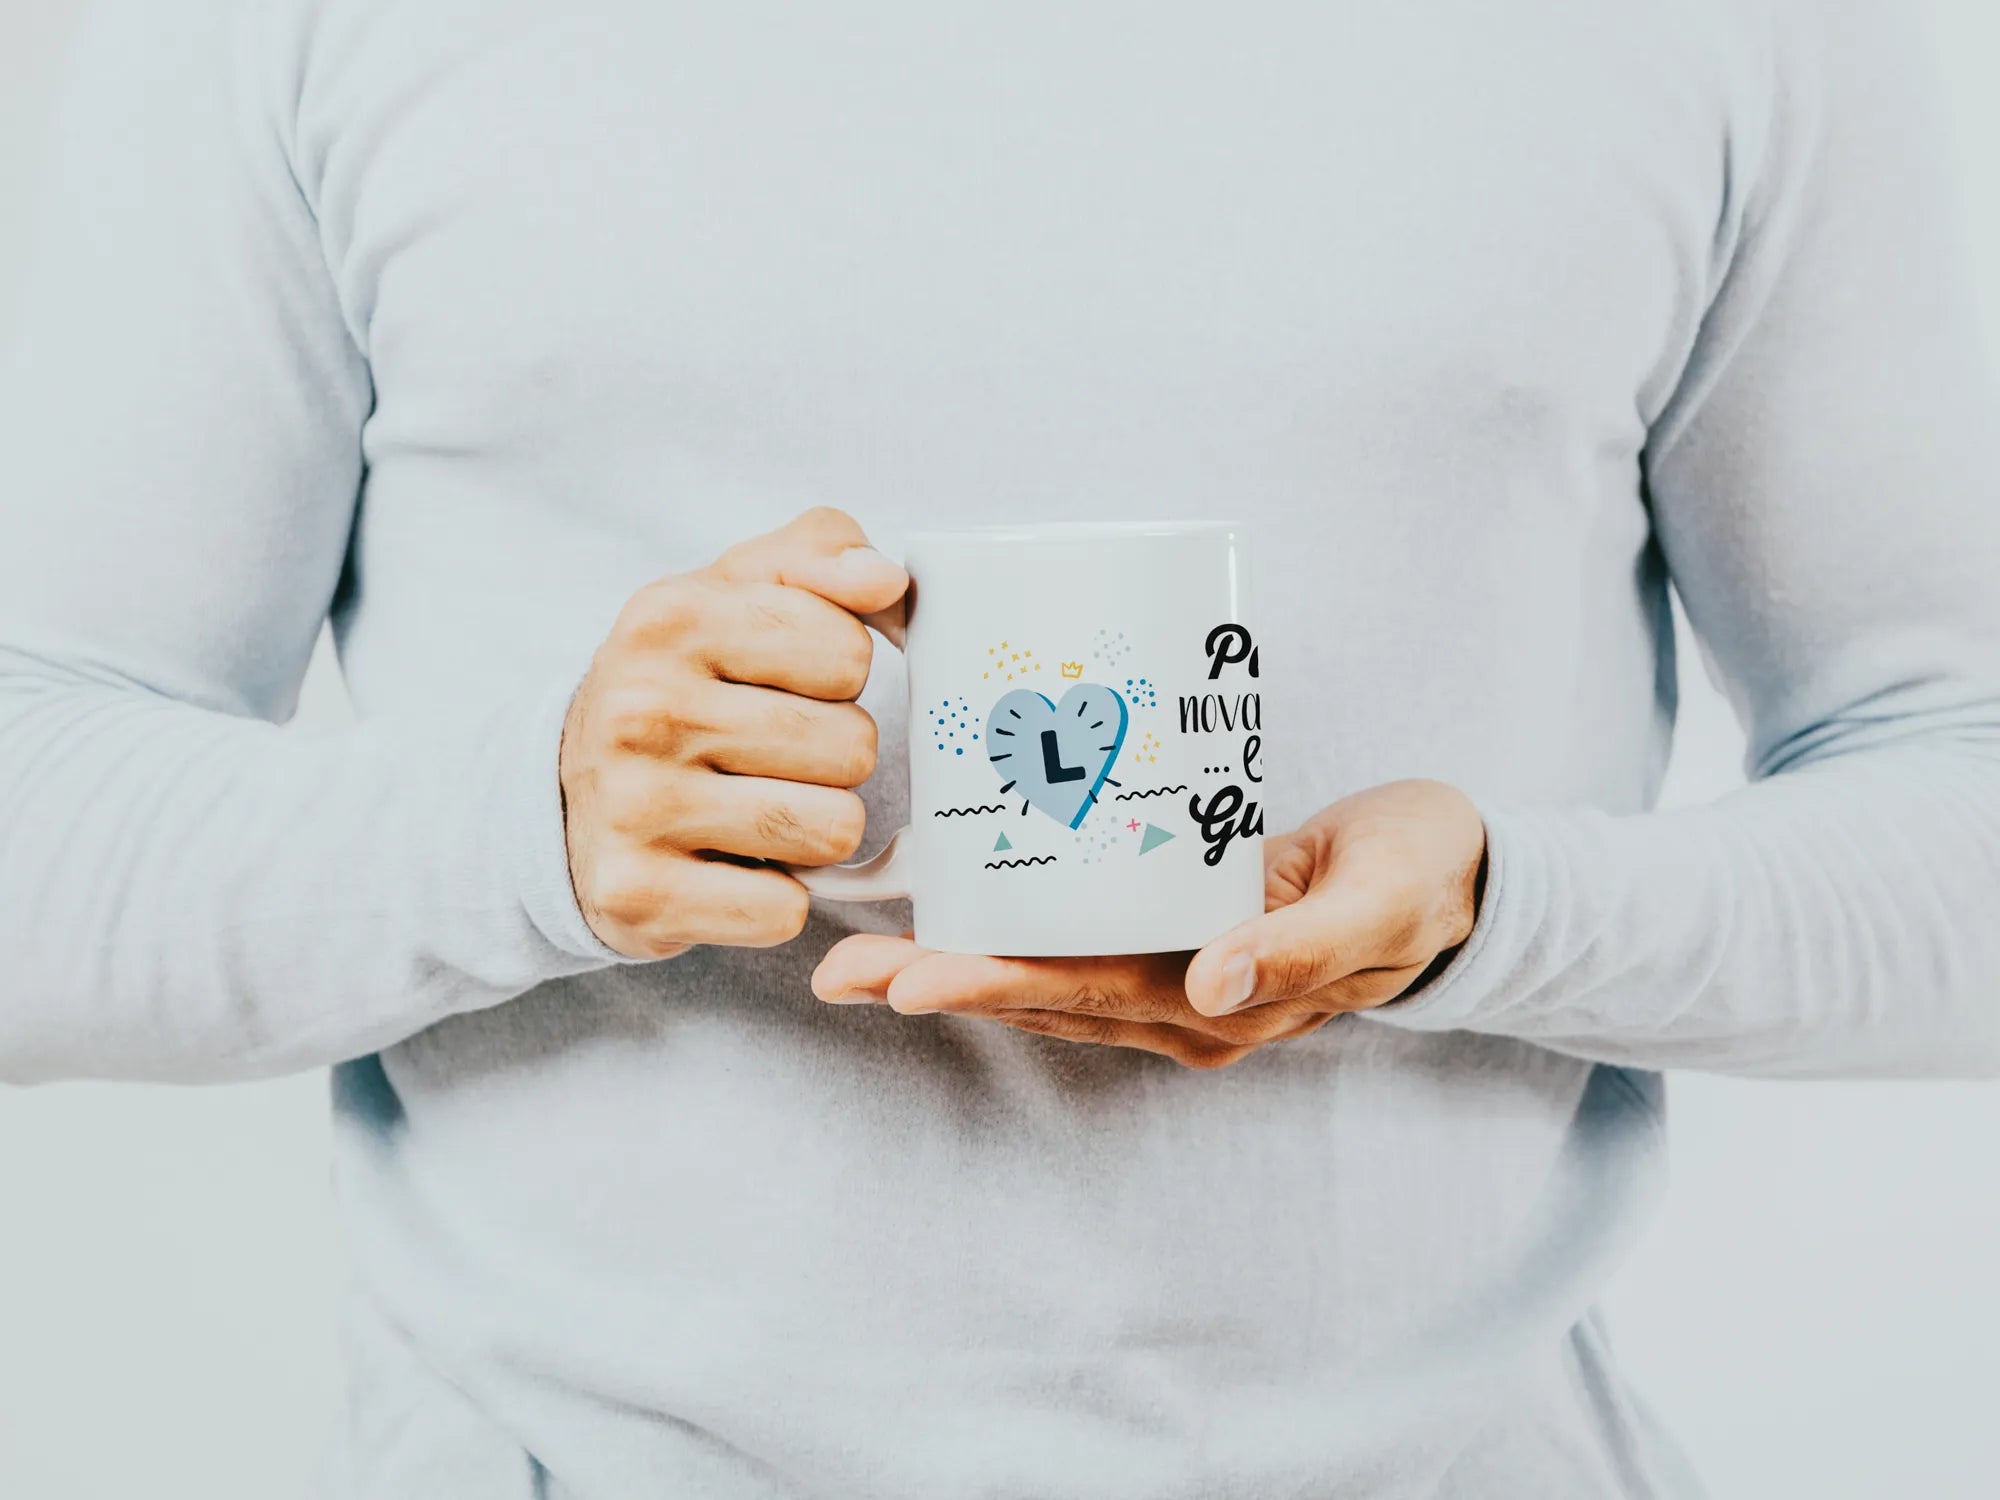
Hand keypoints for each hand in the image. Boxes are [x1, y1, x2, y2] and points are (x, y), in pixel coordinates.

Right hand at [562, 507, 906, 958]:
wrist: (560, 800)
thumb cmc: (679, 685)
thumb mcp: (734, 593)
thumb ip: (820, 556)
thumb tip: (887, 579)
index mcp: (670, 617)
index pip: (849, 651)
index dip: (838, 675)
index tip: (790, 683)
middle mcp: (642, 708)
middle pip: (852, 746)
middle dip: (833, 758)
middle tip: (772, 757)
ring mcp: (635, 806)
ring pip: (832, 829)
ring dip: (815, 828)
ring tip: (758, 808)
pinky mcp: (640, 896)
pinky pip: (785, 909)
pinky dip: (778, 896)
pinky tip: (733, 867)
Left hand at [810, 780, 1486, 1067]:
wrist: (1461, 882)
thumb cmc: (1421, 879)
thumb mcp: (1378, 903)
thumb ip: (1300, 948)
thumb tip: (1210, 986)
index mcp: (1229, 1004)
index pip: (1089, 994)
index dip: (996, 985)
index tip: (910, 976)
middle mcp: (1189, 1007)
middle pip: (1043, 998)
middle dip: (940, 985)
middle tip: (840, 972)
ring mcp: (1178, 984)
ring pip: (1047, 984)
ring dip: (954, 972)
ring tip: (859, 957)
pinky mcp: (1176, 946)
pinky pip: (1076, 955)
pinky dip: (1008, 945)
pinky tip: (948, 925)